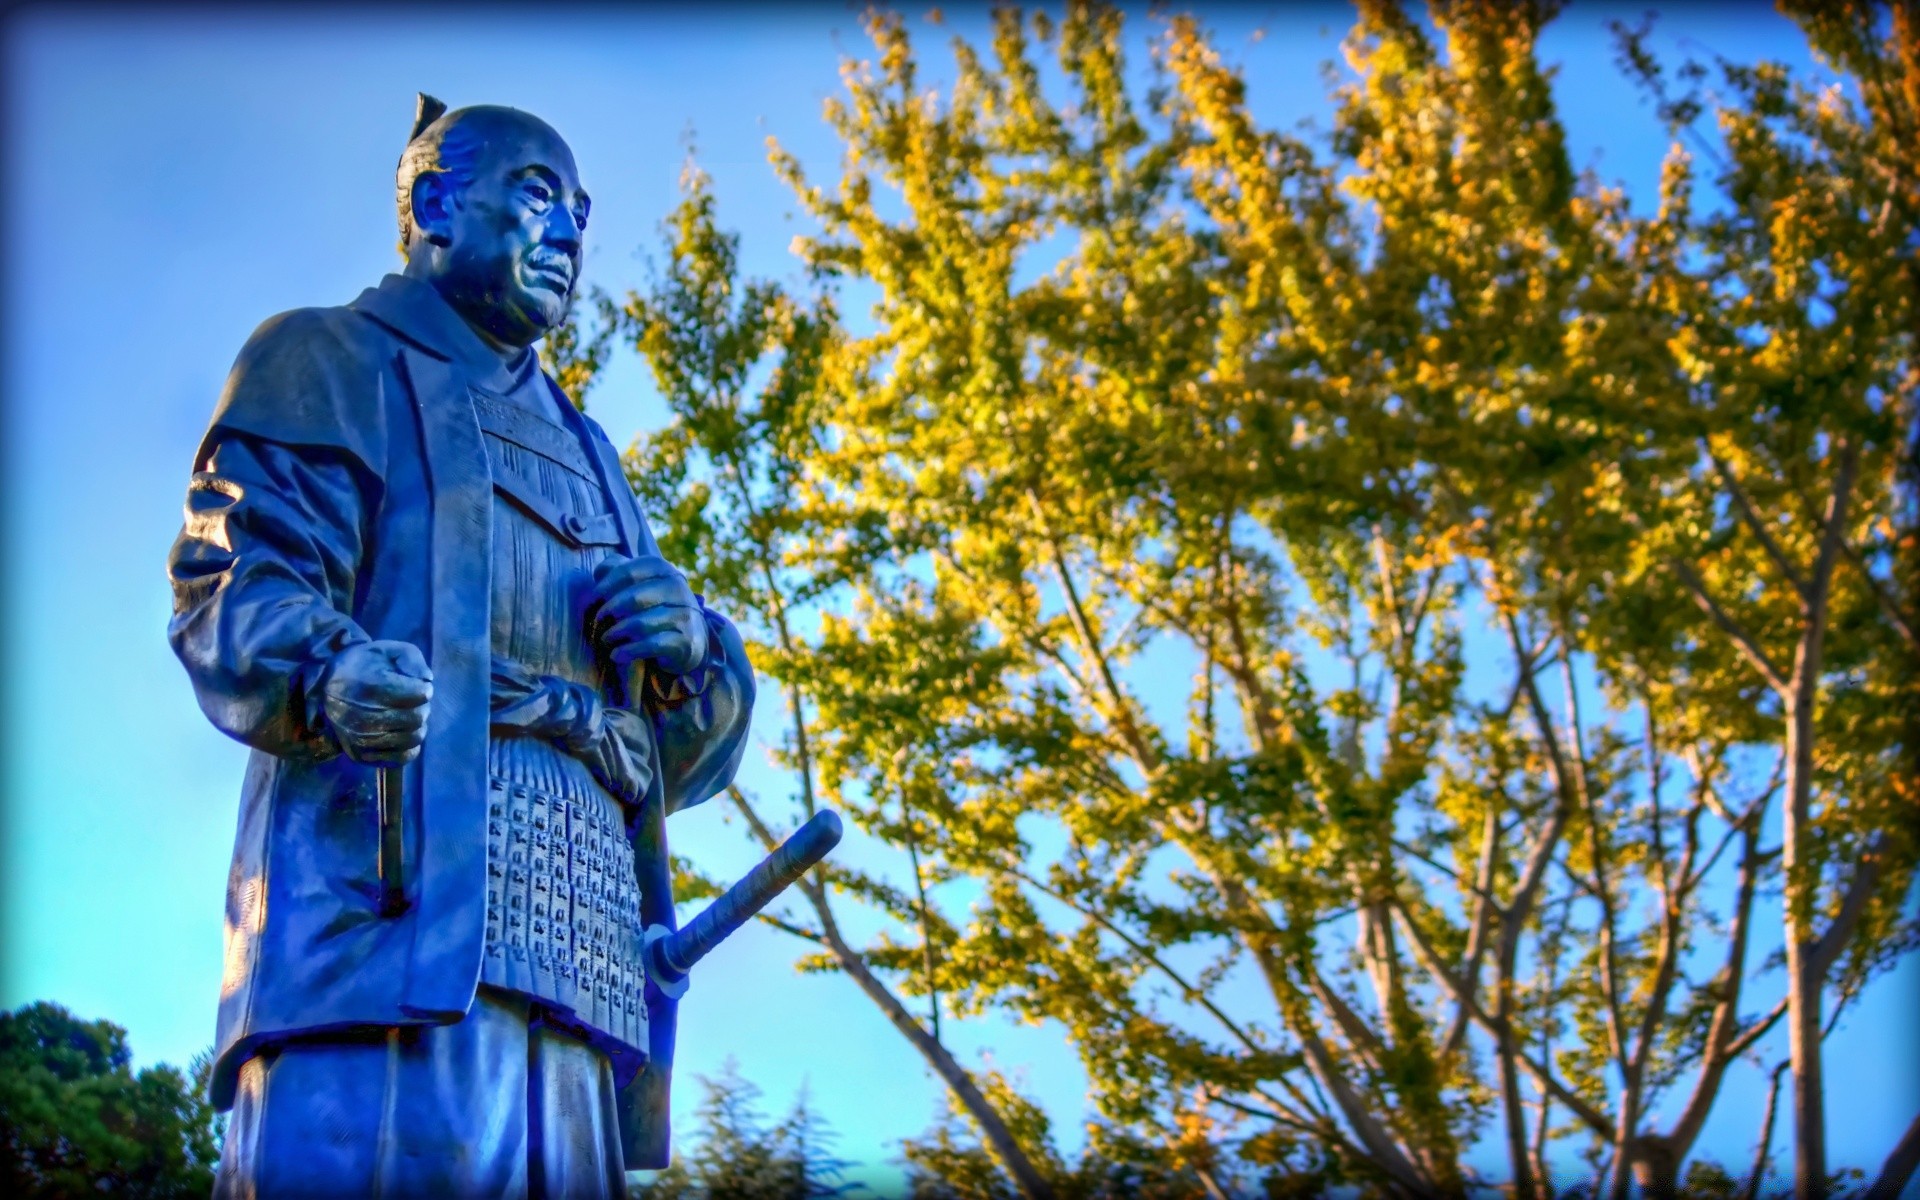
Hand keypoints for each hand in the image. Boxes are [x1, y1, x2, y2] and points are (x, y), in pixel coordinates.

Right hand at [320, 640, 433, 763]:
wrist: (328, 687)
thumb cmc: (363, 666)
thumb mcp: (387, 650)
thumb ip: (412, 658)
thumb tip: (427, 680)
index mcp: (370, 686)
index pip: (420, 694)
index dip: (423, 688)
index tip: (415, 685)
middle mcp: (363, 716)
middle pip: (418, 717)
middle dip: (422, 707)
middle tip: (411, 701)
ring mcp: (361, 738)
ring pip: (413, 738)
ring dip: (416, 725)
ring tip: (405, 714)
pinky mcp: (361, 754)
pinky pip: (402, 757)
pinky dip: (408, 745)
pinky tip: (400, 731)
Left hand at [588, 555, 707, 674]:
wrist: (690, 639)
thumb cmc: (654, 607)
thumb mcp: (639, 583)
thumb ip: (618, 571)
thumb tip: (599, 572)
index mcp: (663, 569)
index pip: (627, 572)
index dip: (603, 587)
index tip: (590, 601)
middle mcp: (677, 588)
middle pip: (633, 598)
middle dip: (608, 611)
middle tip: (597, 622)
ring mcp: (684, 615)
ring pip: (640, 623)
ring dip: (615, 633)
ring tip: (606, 639)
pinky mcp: (684, 641)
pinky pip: (650, 645)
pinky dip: (628, 651)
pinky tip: (617, 655)